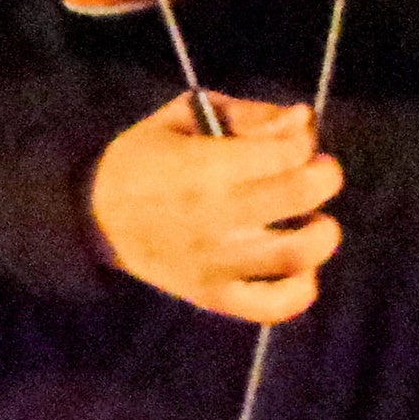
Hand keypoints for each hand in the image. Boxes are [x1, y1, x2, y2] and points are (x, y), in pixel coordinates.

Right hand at [88, 93, 343, 322]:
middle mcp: (215, 215)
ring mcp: (216, 262)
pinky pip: (273, 305)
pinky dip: (300, 289)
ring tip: (313, 220)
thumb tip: (301, 120)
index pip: (284, 152)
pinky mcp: (215, 296)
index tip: (296, 140)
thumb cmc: (142, 158)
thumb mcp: (181, 117)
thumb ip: (245, 114)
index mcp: (203, 165)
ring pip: (296, 253)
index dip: (303, 141)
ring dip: (321, 232)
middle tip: (318, 172)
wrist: (95, 215)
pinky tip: (300, 268)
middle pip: (298, 195)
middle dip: (323, 176)